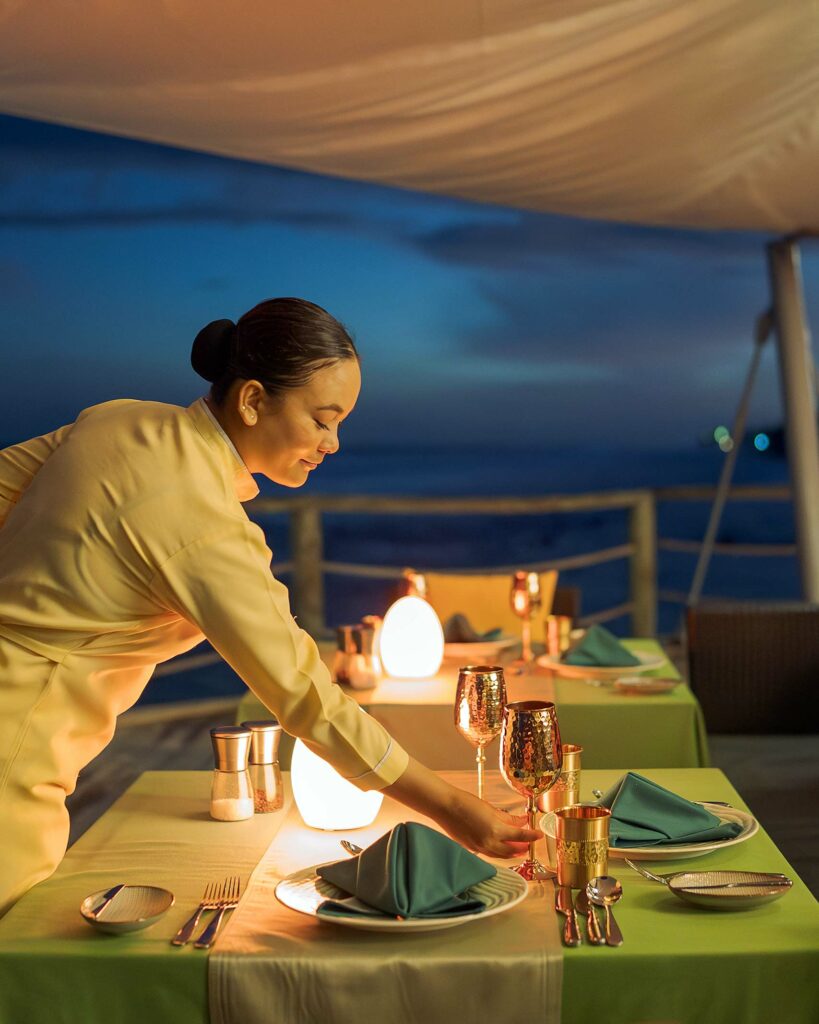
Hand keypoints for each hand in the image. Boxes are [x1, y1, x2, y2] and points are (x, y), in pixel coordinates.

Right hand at [384, 756, 540, 858]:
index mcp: (495, 830)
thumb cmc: (466, 802)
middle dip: (522, 848)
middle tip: (529, 843)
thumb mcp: (490, 808)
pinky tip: (500, 846)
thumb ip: (508, 818)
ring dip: (511, 852)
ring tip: (518, 848)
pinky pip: (489, 853)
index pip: (520, 836)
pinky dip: (498, 852)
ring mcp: (479, 847)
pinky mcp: (472, 848)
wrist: (444, 806)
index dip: (531, 836)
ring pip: (500, 855)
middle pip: (511, 851)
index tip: (539, 835)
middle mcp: (488, 843)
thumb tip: (521, 821)